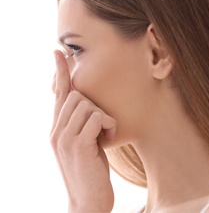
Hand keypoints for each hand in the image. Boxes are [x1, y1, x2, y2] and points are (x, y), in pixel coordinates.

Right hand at [50, 50, 116, 212]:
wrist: (88, 201)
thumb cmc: (91, 169)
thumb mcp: (83, 143)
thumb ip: (80, 123)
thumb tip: (89, 105)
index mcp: (57, 128)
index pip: (57, 94)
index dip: (59, 72)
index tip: (58, 53)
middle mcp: (56, 130)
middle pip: (76, 95)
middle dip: (95, 106)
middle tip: (103, 126)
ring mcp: (64, 137)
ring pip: (86, 104)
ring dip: (103, 117)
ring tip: (106, 135)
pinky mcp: (78, 144)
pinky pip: (96, 117)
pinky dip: (108, 125)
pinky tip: (110, 138)